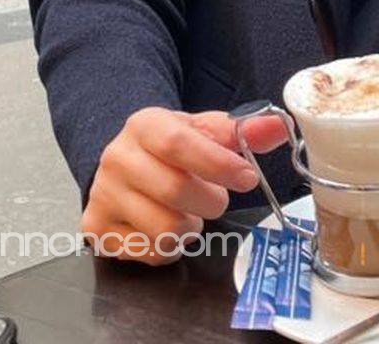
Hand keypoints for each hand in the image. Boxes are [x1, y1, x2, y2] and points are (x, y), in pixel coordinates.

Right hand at [81, 106, 286, 264]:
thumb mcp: (204, 131)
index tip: (248, 177)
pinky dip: (173, 245)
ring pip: (165, 229)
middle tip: (216, 197)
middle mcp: (117, 158)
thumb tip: (280, 127)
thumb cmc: (170, 147)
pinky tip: (168, 224)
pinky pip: (152, 252)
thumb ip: (243, 130)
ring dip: (192, 226)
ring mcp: (103, 196)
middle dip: (211, 201)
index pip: (178, 144)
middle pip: (175, 191)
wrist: (125, 163)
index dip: (218, 164)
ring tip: (189, 210)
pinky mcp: (97, 230)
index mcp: (144, 126)